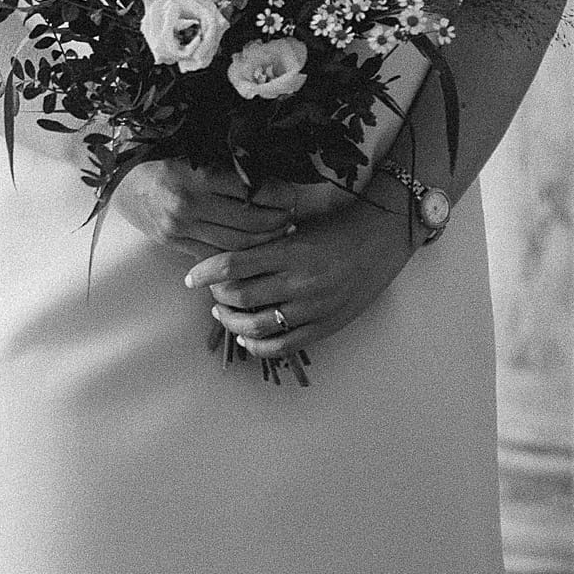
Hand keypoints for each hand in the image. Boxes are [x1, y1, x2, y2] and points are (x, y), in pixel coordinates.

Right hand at [113, 157, 295, 262]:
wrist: (117, 179)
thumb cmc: (159, 157)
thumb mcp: (193, 151)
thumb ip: (227, 165)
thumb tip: (270, 176)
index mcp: (196, 175)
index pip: (252, 190)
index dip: (279, 195)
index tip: (291, 193)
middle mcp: (189, 205)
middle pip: (250, 221)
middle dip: (279, 219)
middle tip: (292, 213)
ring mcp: (181, 229)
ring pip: (237, 243)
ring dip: (265, 239)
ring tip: (280, 229)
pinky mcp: (175, 244)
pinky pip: (216, 253)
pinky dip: (240, 252)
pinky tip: (254, 245)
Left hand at [184, 190, 414, 358]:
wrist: (383, 238)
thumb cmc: (338, 226)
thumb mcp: (300, 226)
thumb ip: (268, 243)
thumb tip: (229, 258)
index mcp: (290, 251)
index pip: (233, 265)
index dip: (205, 273)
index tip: (191, 277)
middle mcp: (299, 282)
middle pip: (240, 298)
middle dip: (217, 297)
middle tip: (211, 292)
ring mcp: (313, 308)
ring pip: (257, 327)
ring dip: (232, 323)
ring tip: (224, 314)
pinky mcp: (325, 326)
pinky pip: (283, 346)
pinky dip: (258, 346)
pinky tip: (247, 339)